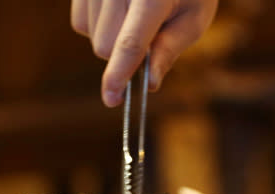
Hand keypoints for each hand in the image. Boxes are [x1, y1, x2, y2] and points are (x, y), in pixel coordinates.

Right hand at [70, 0, 218, 106]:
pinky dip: (98, 27)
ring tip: (136, 17)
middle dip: (124, 56)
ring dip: (112, 40)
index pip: (130, 43)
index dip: (119, 75)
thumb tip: (150, 83)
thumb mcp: (194, 17)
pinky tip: (118, 12)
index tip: (112, 99)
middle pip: (105, 46)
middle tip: (149, 37)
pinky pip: (80, 23)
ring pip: (91, 37)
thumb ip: (170, 49)